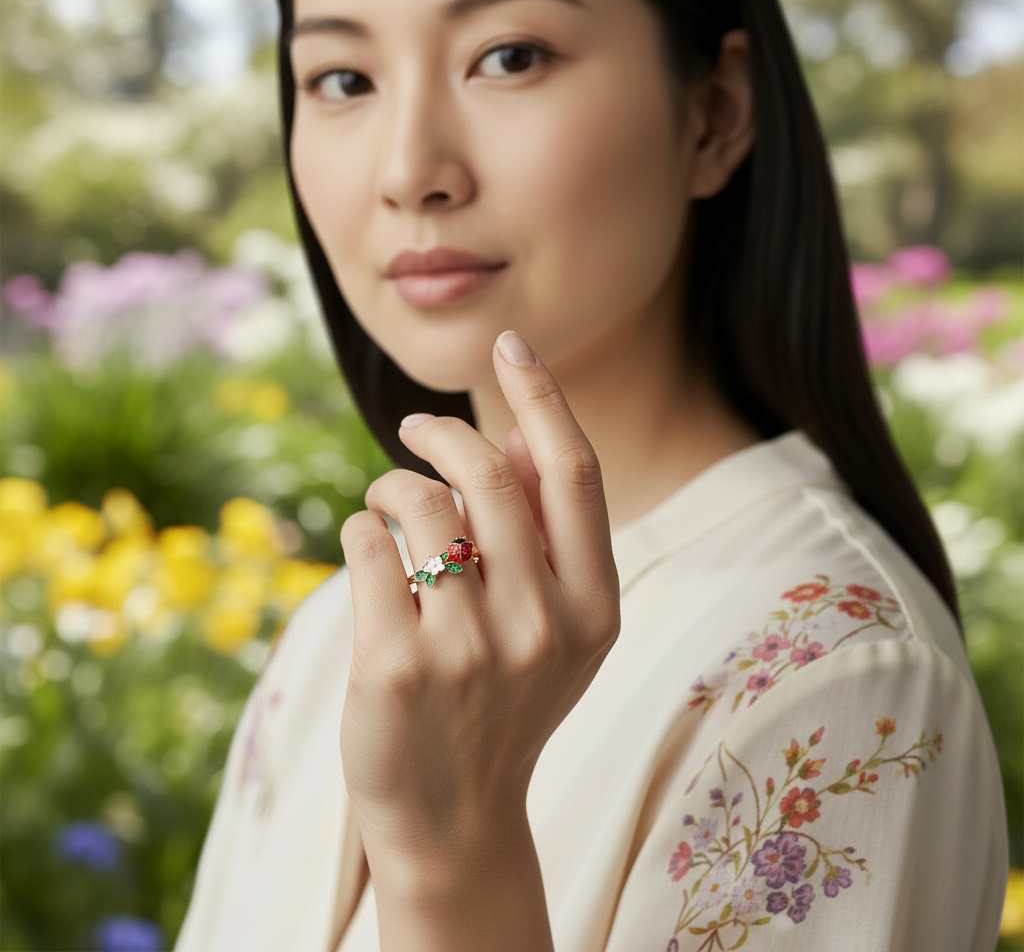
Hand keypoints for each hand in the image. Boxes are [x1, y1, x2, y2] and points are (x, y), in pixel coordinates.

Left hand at [339, 330, 619, 883]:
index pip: (575, 471)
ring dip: (391, 485)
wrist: (455, 819)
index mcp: (594, 607)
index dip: (541, 396)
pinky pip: (366, 546)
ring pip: (419, 503)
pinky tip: (367, 552)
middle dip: (443, 432)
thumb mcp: (557, 628)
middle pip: (490, 474)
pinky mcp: (396, 665)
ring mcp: (469, 649)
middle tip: (415, 425)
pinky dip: (359, 529)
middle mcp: (542, 624)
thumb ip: (549, 533)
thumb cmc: (505, 703)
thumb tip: (519, 427)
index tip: (509, 344)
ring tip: (384, 506)